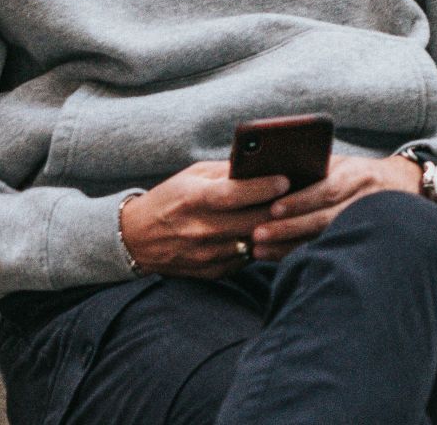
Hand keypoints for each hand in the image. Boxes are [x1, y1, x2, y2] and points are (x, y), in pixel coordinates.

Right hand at [120, 160, 289, 278]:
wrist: (137, 239)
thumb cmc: (170, 199)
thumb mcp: (191, 177)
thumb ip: (224, 172)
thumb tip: (261, 164)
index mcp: (193, 199)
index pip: (233, 194)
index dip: (262, 187)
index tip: (285, 180)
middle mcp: (199, 229)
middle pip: (250, 221)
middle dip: (277, 209)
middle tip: (299, 197)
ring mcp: (206, 254)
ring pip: (253, 243)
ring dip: (273, 230)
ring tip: (290, 216)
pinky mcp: (212, 272)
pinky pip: (246, 260)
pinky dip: (259, 246)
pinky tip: (270, 234)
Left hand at [250, 153, 423, 261]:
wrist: (402, 188)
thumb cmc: (357, 172)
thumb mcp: (341, 163)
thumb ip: (315, 167)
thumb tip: (268, 174)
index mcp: (355, 174)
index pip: (328, 189)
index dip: (301, 200)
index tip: (274, 208)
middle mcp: (363, 199)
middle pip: (324, 218)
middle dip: (289, 228)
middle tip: (257, 235)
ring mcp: (366, 223)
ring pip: (325, 239)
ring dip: (290, 246)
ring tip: (260, 250)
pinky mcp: (364, 242)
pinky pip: (330, 251)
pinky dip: (304, 256)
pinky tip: (280, 261)